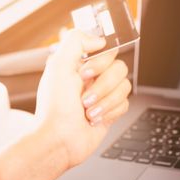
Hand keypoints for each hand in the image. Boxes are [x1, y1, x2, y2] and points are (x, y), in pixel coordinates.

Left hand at [35, 29, 130, 167]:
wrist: (59, 140)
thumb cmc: (55, 108)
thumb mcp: (58, 65)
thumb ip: (76, 41)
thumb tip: (99, 39)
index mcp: (79, 66)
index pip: (107, 51)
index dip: (100, 62)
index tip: (85, 73)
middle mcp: (92, 79)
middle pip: (119, 69)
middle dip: (102, 86)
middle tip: (84, 97)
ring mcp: (102, 96)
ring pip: (124, 87)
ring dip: (105, 101)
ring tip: (88, 111)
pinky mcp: (110, 112)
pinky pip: (124, 104)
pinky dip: (109, 112)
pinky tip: (94, 119)